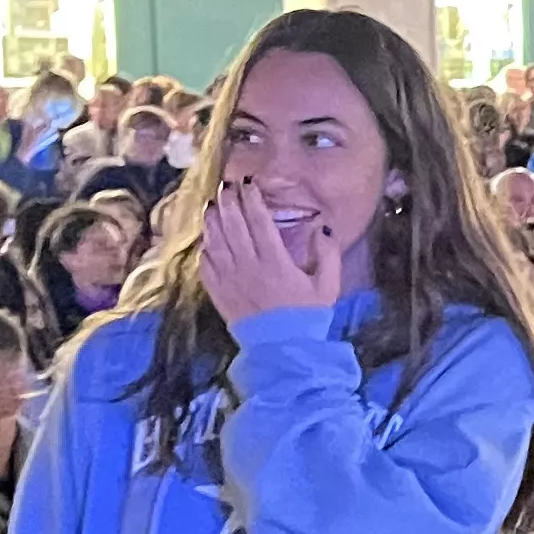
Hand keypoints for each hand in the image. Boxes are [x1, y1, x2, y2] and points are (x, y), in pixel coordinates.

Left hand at [196, 177, 332, 328]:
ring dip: (212, 220)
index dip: (252, 199)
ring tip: (212, 205)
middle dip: (228, 203)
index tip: (248, 183)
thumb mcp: (328, 285)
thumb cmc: (307, 316)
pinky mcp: (218, 292)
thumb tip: (322, 227)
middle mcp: (248, 266)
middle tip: (226, 187)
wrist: (281, 349)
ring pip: (215, 241)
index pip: (259, 221)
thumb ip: (327, 253)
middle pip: (233, 225)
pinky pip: (206, 264)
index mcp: (275, 261)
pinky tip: (207, 239)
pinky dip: (205, 248)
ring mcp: (229, 279)